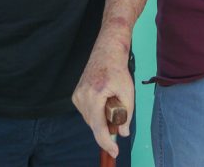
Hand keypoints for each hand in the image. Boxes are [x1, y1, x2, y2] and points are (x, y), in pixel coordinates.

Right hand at [72, 43, 134, 158]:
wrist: (107, 53)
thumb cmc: (118, 70)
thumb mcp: (128, 91)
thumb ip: (127, 114)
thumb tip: (123, 133)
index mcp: (95, 95)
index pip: (99, 127)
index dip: (107, 142)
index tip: (114, 151)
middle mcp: (82, 97)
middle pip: (94, 125)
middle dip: (107, 127)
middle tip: (119, 114)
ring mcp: (77, 96)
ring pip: (90, 120)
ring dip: (101, 119)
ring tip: (111, 101)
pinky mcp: (76, 95)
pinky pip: (87, 113)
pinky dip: (96, 112)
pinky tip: (103, 101)